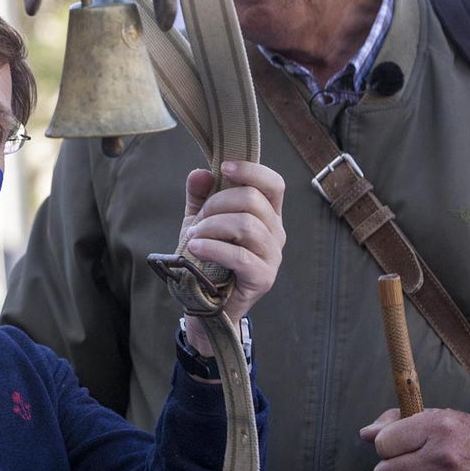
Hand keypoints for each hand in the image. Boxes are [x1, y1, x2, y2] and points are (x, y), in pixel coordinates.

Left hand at [181, 160, 284, 355]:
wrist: (205, 303)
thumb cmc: (207, 258)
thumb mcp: (199, 221)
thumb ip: (199, 196)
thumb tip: (200, 173)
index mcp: (267, 214)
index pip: (273, 183)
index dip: (251, 170)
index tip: (224, 167)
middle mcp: (275, 232)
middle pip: (253, 200)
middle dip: (216, 204)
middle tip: (196, 222)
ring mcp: (272, 256)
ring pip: (246, 225)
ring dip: (212, 226)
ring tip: (193, 237)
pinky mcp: (263, 278)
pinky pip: (240, 256)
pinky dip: (213, 247)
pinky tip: (195, 248)